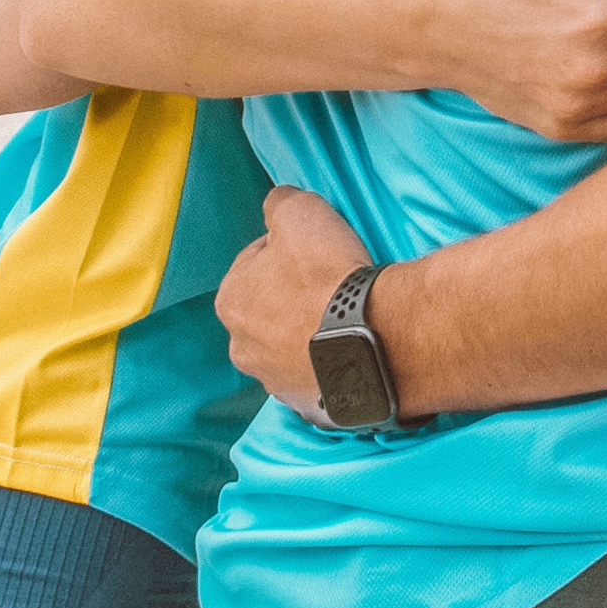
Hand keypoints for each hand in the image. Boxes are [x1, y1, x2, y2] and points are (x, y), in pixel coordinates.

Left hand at [218, 186, 376, 419]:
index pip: (255, 263)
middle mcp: (242, 347)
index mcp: (230, 300)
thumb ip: (279, 203)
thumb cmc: (328, 275)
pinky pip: (318, 374)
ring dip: (311, 333)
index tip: (316, 252)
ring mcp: (275, 382)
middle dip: (294, 297)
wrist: (376, 338)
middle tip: (332, 283)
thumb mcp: (300, 212)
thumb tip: (276, 202)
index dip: (287, 252)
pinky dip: (331, 362)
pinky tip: (353, 345)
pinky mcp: (309, 405)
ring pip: (291, 346)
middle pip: (269, 309)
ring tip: (348, 316)